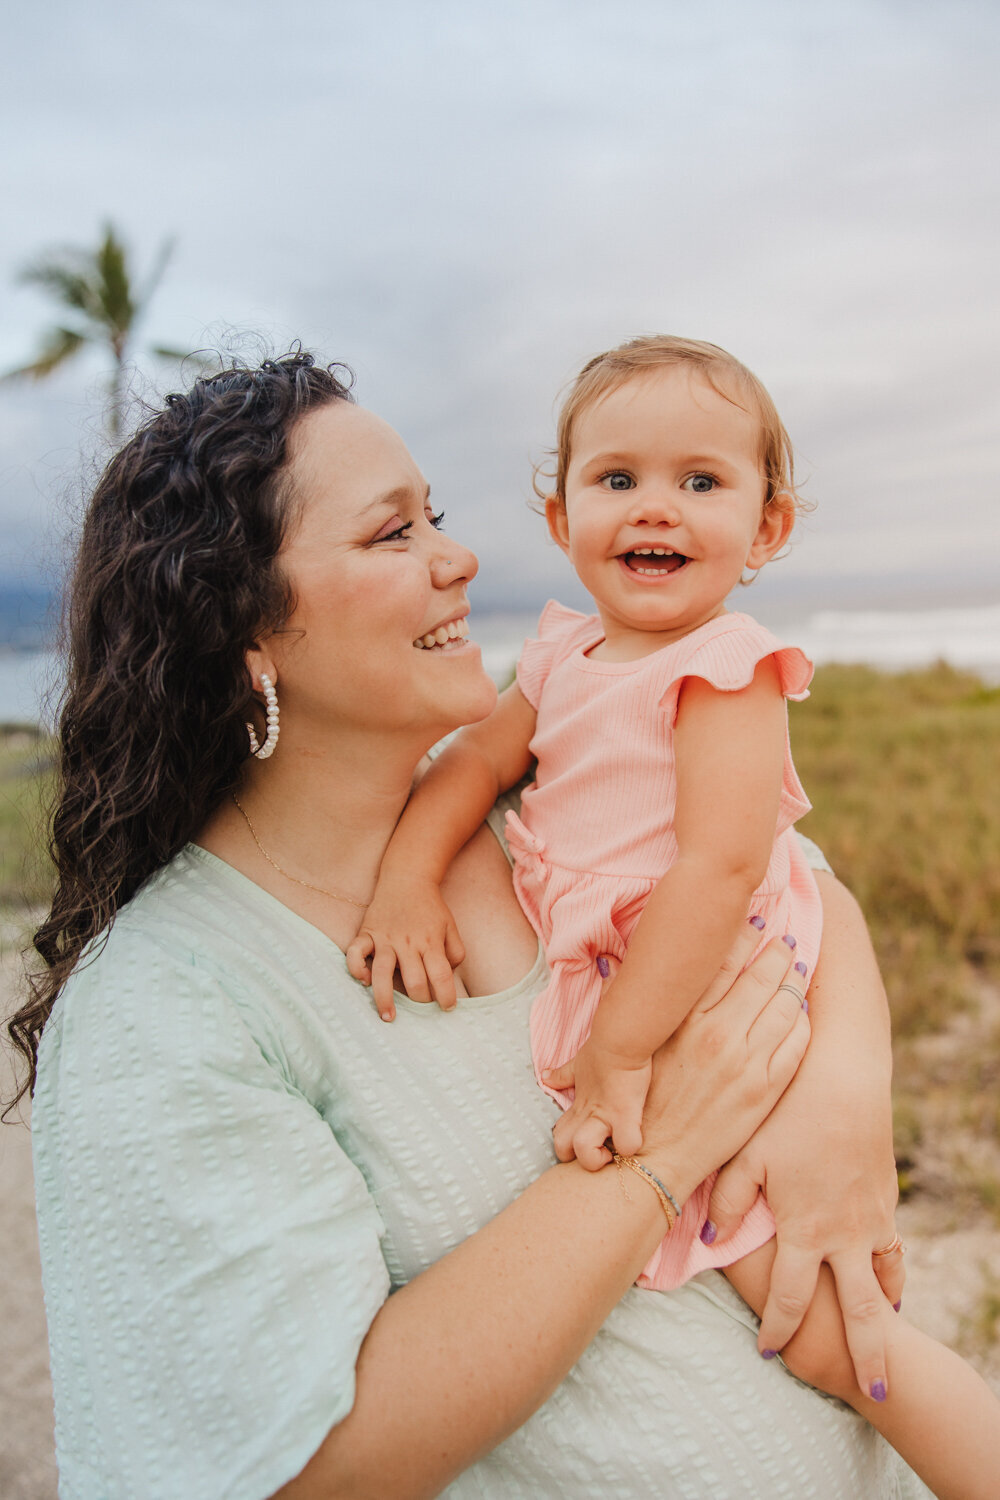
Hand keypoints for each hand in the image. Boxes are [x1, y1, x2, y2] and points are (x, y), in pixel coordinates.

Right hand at [345, 875, 465, 1021]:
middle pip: (414, 981)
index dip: (447, 996)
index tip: (448, 1007)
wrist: (407, 878)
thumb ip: (455, 953)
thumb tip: (448, 978)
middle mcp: (408, 943)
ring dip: (385, 999)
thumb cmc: (430, 907)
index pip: (441, 976)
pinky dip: (356, 968)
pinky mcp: (367, 933)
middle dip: (420, 1001)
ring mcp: (385, 938)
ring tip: (389, 1017)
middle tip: (422, 1007)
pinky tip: (363, 980)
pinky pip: (355, 952)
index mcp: (431, 942)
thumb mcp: (450, 927)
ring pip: (383, 973)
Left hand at [544, 1041, 651, 1169]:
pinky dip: (630, 1145)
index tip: (587, 1140)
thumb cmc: (601, 1051)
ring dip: (597, 1158)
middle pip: (563, 1150)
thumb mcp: (577, 1065)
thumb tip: (545, 1075)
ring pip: (586, 1154)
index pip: (560, 1136)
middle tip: (599, 1149)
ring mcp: (605, 1117)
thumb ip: (562, 1075)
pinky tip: (633, 1138)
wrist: (619, 1039)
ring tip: (612, 1150)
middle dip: (578, 1157)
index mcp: (578, 1107)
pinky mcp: (626, 1114)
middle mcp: (587, 1115)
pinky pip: (627, 1144)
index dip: (569, 1145)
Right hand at [636, 925, 809, 1202]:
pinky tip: (799, 1013)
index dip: (741, 936)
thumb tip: (614, 958)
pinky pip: (797, 1043)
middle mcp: (717, 1035)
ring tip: (798, 970)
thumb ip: (637, 1000)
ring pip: (785, 1005)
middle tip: (786, 940)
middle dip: (778, 952)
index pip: (722, 962)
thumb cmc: (640, 1097)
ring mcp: (745, 1063)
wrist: (654, 1158)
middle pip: (761, 977)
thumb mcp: (634, 1043)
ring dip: (795, 982)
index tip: (753, 921)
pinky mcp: (765, 1090)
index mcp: (684, 1020)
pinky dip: (802, 1022)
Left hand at [704, 932, 900, 1396]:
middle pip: (860, 1312)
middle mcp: (844, 1234)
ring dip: (885, 1317)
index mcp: (805, 1229)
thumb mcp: (745, 1153)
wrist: (845, 1077)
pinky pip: (893, 1248)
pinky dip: (893, 1273)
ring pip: (884, 1281)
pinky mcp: (885, 1199)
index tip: (769, 1351)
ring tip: (882, 1344)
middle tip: (874, 1394)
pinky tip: (890, 1286)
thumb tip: (708, 1236)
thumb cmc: (787, 1111)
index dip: (780, 1330)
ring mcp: (871, 1218)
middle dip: (867, 1356)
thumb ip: (727, 1200)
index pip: (792, 1298)